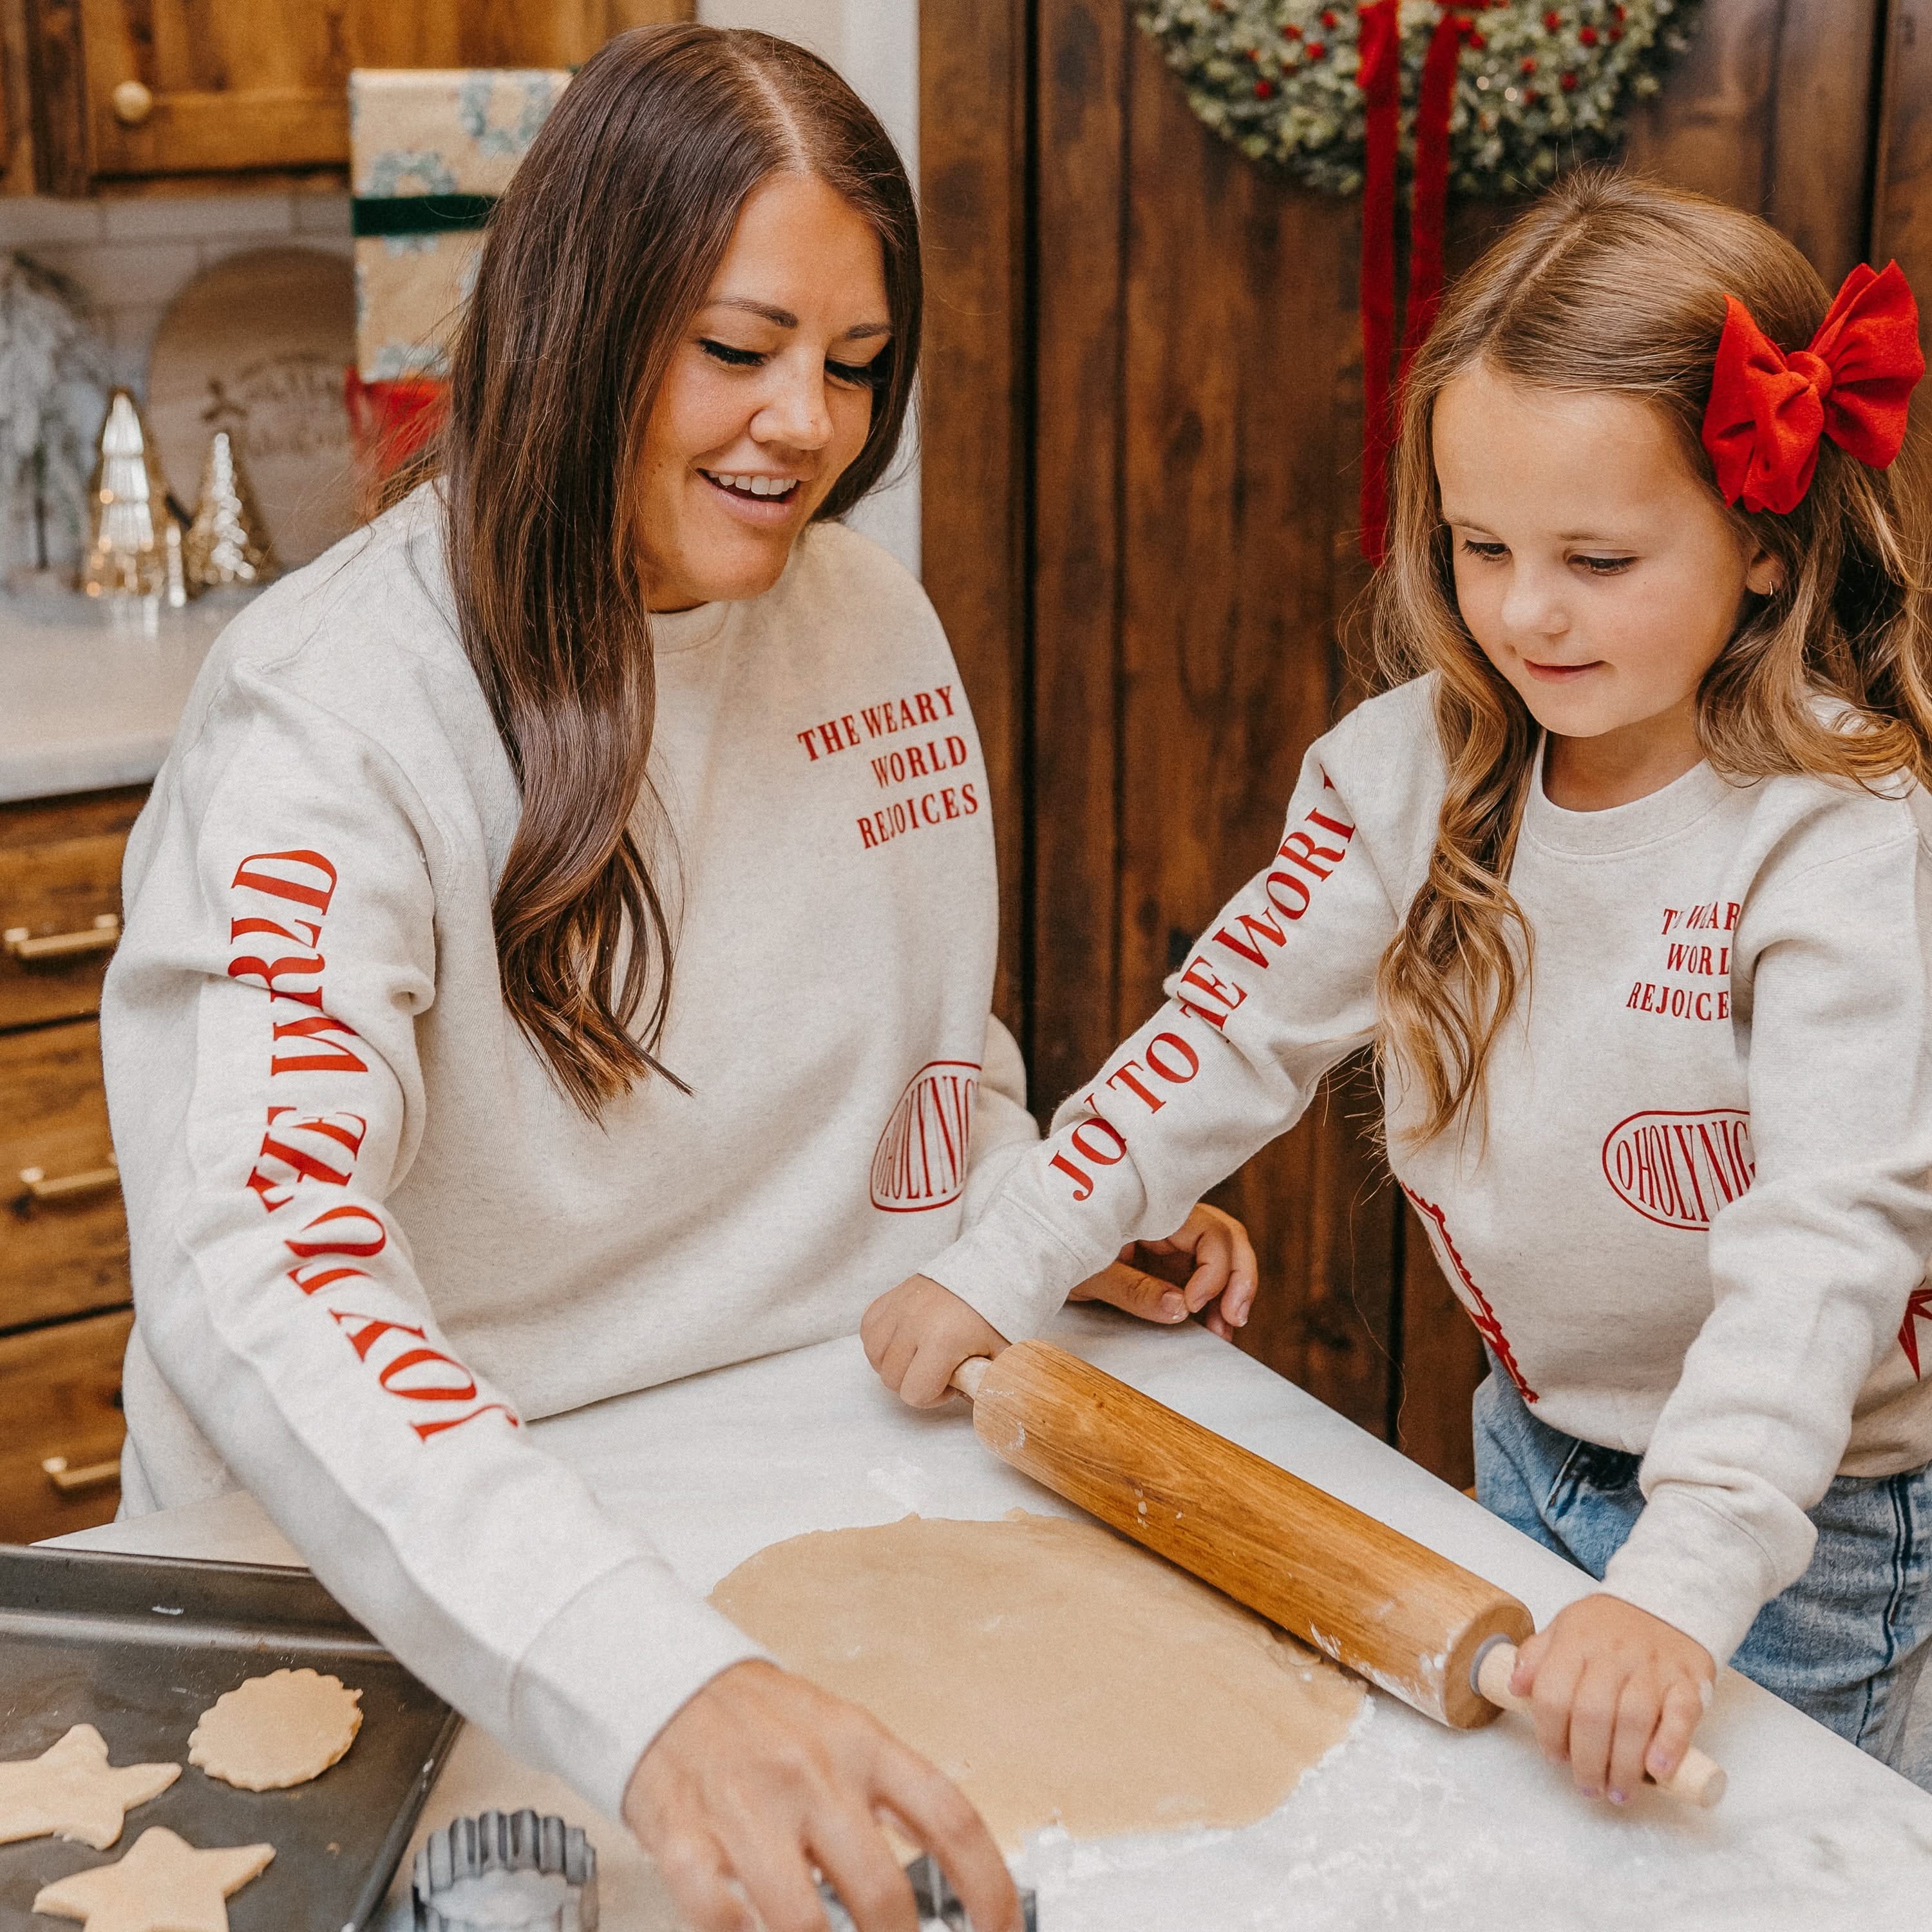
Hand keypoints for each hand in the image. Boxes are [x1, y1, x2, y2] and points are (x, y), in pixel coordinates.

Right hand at [625, 1660, 1018, 1931]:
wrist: (669, 1683)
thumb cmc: (765, 1722)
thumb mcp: (845, 1736)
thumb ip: (891, 1800)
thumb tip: (950, 1880)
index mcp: (863, 1746)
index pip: (950, 1820)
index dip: (990, 1890)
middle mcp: (812, 1775)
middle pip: (881, 1894)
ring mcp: (748, 1807)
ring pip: (801, 1922)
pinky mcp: (684, 1835)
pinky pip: (716, 1915)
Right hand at [860, 1275, 1007, 1406]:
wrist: (986, 1271)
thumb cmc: (994, 1314)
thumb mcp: (1001, 1353)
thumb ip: (989, 1383)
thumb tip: (980, 1406)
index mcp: (942, 1341)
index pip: (915, 1394)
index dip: (933, 1397)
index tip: (952, 1382)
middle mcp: (913, 1324)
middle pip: (892, 1379)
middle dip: (915, 1381)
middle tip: (939, 1369)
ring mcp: (898, 1309)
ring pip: (875, 1357)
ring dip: (894, 1364)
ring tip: (920, 1355)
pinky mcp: (889, 1297)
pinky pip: (868, 1330)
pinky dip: (881, 1341)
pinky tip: (903, 1341)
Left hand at [1068, 1203, 1257, 1338]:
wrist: (1028, 1248)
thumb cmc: (1052, 1246)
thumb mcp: (1088, 1272)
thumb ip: (1133, 1289)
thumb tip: (1180, 1308)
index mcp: (1150, 1211)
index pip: (1208, 1230)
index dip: (1213, 1269)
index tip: (1194, 1304)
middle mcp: (1167, 1223)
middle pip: (1226, 1238)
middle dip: (1238, 1278)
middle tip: (1233, 1319)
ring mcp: (1169, 1244)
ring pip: (1221, 1258)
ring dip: (1230, 1293)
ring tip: (1224, 1330)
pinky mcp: (1165, 1265)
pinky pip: (1201, 1277)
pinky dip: (1212, 1301)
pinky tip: (1210, 1327)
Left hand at [1510, 1594, 1714, 1802]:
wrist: (1667, 1601)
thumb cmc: (1610, 1626)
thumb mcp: (1566, 1627)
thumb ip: (1538, 1656)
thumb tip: (1516, 1687)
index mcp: (1577, 1640)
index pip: (1554, 1692)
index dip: (1550, 1732)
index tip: (1555, 1758)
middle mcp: (1614, 1653)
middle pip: (1593, 1714)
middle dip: (1587, 1761)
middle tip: (1588, 1788)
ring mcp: (1653, 1667)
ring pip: (1634, 1720)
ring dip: (1623, 1765)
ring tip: (1617, 1792)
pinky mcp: (1688, 1681)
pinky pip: (1681, 1715)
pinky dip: (1669, 1745)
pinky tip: (1657, 1771)